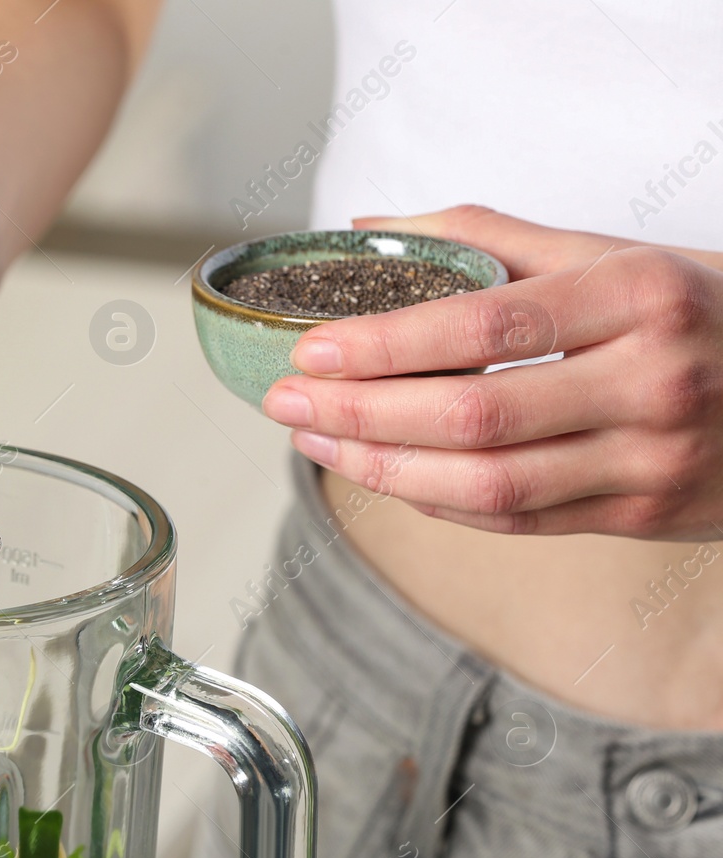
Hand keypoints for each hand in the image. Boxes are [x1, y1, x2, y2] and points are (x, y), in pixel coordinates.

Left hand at [260, 206, 722, 539]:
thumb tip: (373, 229)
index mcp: (643, 299)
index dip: (386, 343)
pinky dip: (438, 500)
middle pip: (473, 414)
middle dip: (361, 410)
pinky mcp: (643, 515)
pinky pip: (517, 520)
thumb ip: (498, 238)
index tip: (310, 345)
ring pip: (487, 482)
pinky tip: (383, 474)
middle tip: (286, 398)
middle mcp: (651, 383)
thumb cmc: (706, 311)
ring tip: (314, 439)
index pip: (486, 326)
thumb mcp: (623, 254)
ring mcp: (651, 460)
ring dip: (383, 467)